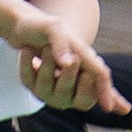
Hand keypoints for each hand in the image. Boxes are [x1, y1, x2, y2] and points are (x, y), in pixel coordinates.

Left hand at [10, 11, 129, 115]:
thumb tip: (69, 63)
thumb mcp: (54, 27)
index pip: (99, 82)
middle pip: (79, 98)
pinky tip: (26, 51)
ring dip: (46, 66)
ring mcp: (51, 88)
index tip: (108, 105)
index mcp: (86, 65)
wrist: (23, 26)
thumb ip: (62, 43)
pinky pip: (28, 81)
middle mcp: (71, 82)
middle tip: (70, 59)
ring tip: (44, 48)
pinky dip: (25, 64)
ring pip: (49, 90)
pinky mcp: (32, 85)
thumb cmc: (46, 27)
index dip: (106, 94)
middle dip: (69, 78)